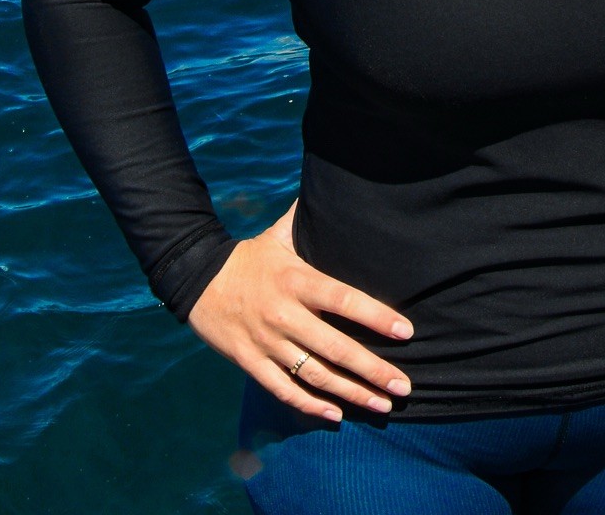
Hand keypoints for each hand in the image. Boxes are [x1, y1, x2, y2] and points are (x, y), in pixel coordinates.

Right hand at [188, 205, 413, 420]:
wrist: (198, 281)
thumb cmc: (250, 257)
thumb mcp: (279, 235)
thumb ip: (308, 220)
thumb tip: (337, 190)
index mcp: (296, 279)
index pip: (343, 300)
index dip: (376, 316)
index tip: (406, 332)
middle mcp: (284, 314)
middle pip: (335, 348)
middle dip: (373, 370)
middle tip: (404, 387)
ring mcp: (266, 342)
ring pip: (314, 375)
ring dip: (351, 393)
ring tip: (382, 405)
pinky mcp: (250, 363)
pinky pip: (284, 390)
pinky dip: (310, 406)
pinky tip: (337, 415)